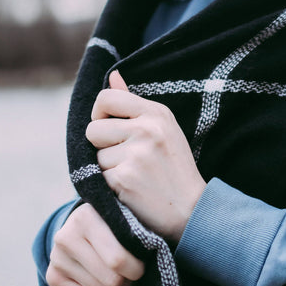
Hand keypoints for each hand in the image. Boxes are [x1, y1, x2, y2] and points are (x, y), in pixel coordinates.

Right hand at [46, 203, 144, 285]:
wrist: (85, 228)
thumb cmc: (116, 225)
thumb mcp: (126, 218)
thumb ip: (137, 230)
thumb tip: (157, 247)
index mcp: (86, 216)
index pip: (117, 259)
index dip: (136, 268)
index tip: (142, 264)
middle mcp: (65, 235)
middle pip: (111, 279)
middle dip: (128, 280)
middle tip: (131, 273)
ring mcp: (56, 256)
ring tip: (117, 276)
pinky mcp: (52, 275)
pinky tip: (101, 284)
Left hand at [86, 70, 206, 241]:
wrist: (191, 210)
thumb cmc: (174, 167)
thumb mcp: (162, 128)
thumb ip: (132, 103)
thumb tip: (113, 75)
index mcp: (156, 112)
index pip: (106, 98)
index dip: (100, 114)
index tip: (110, 128)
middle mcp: (147, 128)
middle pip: (93, 129)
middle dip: (103, 146)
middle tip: (126, 158)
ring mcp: (136, 153)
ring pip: (96, 156)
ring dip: (108, 168)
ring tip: (135, 175)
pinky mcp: (124, 178)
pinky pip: (98, 177)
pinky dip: (110, 186)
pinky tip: (132, 189)